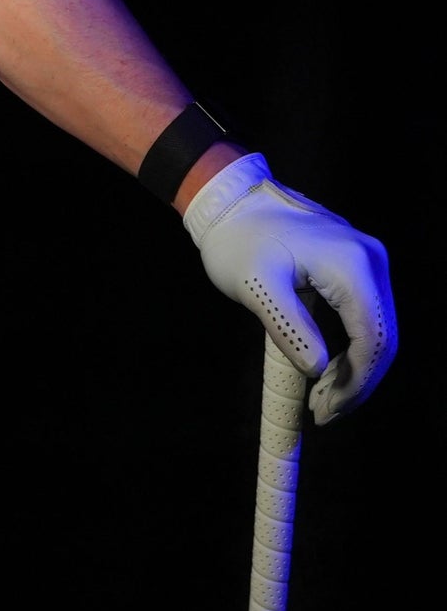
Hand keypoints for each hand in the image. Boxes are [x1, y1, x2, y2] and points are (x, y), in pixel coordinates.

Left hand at [185, 153, 397, 423]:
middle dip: (357, 381)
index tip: (327, 411)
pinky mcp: (355, 261)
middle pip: (383, 337)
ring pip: (377, 327)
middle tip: (323, 411)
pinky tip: (326, 367)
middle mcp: (371, 259)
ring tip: (321, 396)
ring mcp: (367, 258)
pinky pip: (365, 313)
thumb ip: (289, 328)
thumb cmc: (236, 240)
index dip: (356, 382)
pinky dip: (350, 345)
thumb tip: (319, 371)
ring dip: (354, 367)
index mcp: (352, 265)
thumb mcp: (256, 286)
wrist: (227, 200)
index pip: (374, 339)